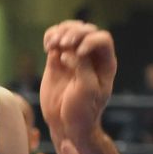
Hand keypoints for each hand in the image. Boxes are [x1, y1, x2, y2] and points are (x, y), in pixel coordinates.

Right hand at [39, 21, 116, 142]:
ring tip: (51, 45)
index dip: (90, 40)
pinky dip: (50, 37)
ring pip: (70, 31)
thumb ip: (83, 67)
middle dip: (74, 33)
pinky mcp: (56, 60)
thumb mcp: (87, 90)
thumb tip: (71, 50)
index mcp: (105, 63)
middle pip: (86, 30)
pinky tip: (47, 47)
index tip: (78, 53)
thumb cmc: (82, 111)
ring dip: (60, 32)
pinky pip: (54, 40)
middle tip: (62, 44)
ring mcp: (72, 57)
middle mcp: (91, 56)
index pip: (102, 39)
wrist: (65, 124)